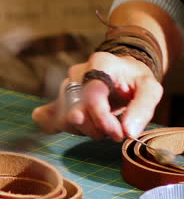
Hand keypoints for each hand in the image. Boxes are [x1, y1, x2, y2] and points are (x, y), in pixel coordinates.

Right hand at [32, 51, 162, 141]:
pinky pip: (50, 116)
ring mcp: (66, 86)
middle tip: (114, 133)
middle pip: (77, 110)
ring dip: (84, 130)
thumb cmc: (135, 81)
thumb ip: (142, 109)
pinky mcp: (60, 100)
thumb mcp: (150, 89)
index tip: (118, 134)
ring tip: (100, 126)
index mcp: (100, 64)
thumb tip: (128, 132)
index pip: (93, 96)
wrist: (121, 73)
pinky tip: (55, 126)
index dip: (103, 119)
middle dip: (95, 129)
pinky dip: (53, 125)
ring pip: (65, 118)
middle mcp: (78, 73)